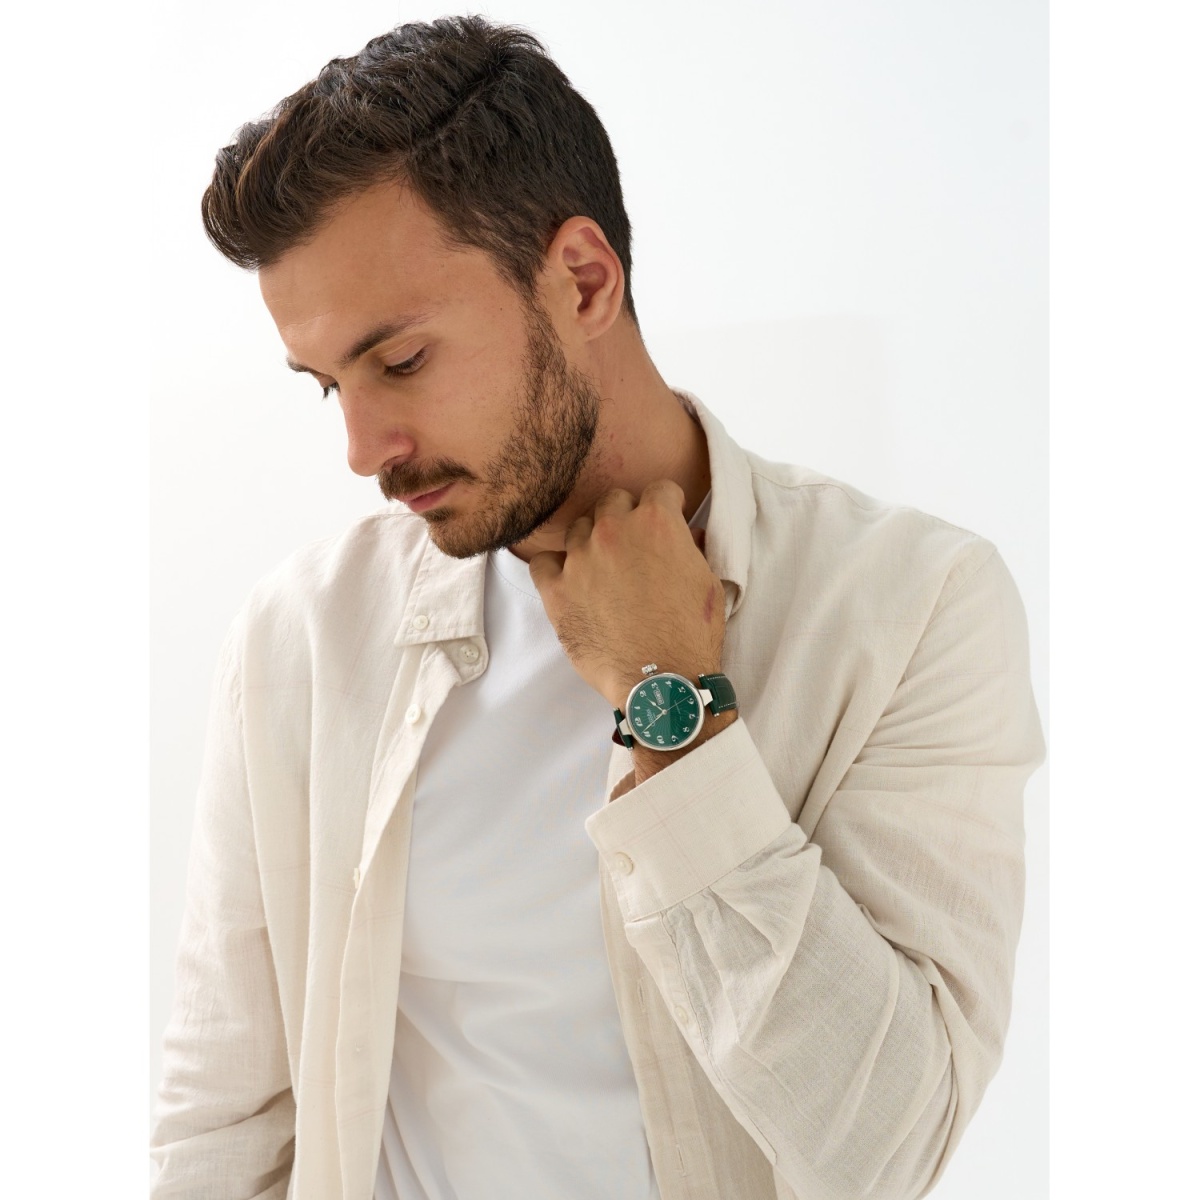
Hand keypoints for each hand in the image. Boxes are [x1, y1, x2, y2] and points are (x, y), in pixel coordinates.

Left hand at [528, 480, 725, 711]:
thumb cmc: (690, 635)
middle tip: (633, 545)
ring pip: (578, 528)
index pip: (659, 489)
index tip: (666, 518)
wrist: (661, 681)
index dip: (667, 505)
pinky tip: (570, 582)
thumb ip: (694, 550)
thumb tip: (689, 536)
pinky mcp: (556, 589)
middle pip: (613, 502)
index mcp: (657, 523)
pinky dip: (556, 568)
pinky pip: (544, 562)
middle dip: (626, 517)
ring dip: (591, 541)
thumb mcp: (708, 583)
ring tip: (603, 569)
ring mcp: (581, 558)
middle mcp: (615, 531)